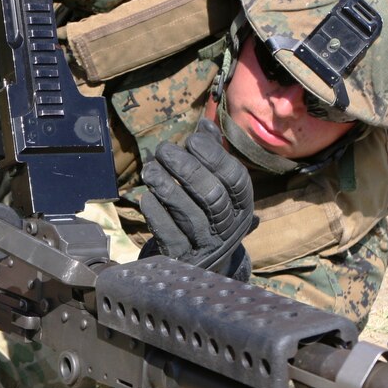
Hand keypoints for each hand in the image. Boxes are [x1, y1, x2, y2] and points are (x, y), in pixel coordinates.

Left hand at [140, 119, 255, 274]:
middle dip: (187, 170)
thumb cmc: (207, 214)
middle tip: (163, 150)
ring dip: (168, 188)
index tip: (191, 140)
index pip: (235, 179)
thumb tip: (204, 124)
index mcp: (242, 206)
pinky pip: (171, 236)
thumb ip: (212, 155)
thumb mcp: (217, 187)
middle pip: (213, 197)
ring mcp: (207, 246)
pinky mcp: (183, 259)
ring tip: (150, 169)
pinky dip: (157, 215)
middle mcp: (229, 228)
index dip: (215, 157)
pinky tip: (145, 197)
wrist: (201, 263)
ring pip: (190, 216)